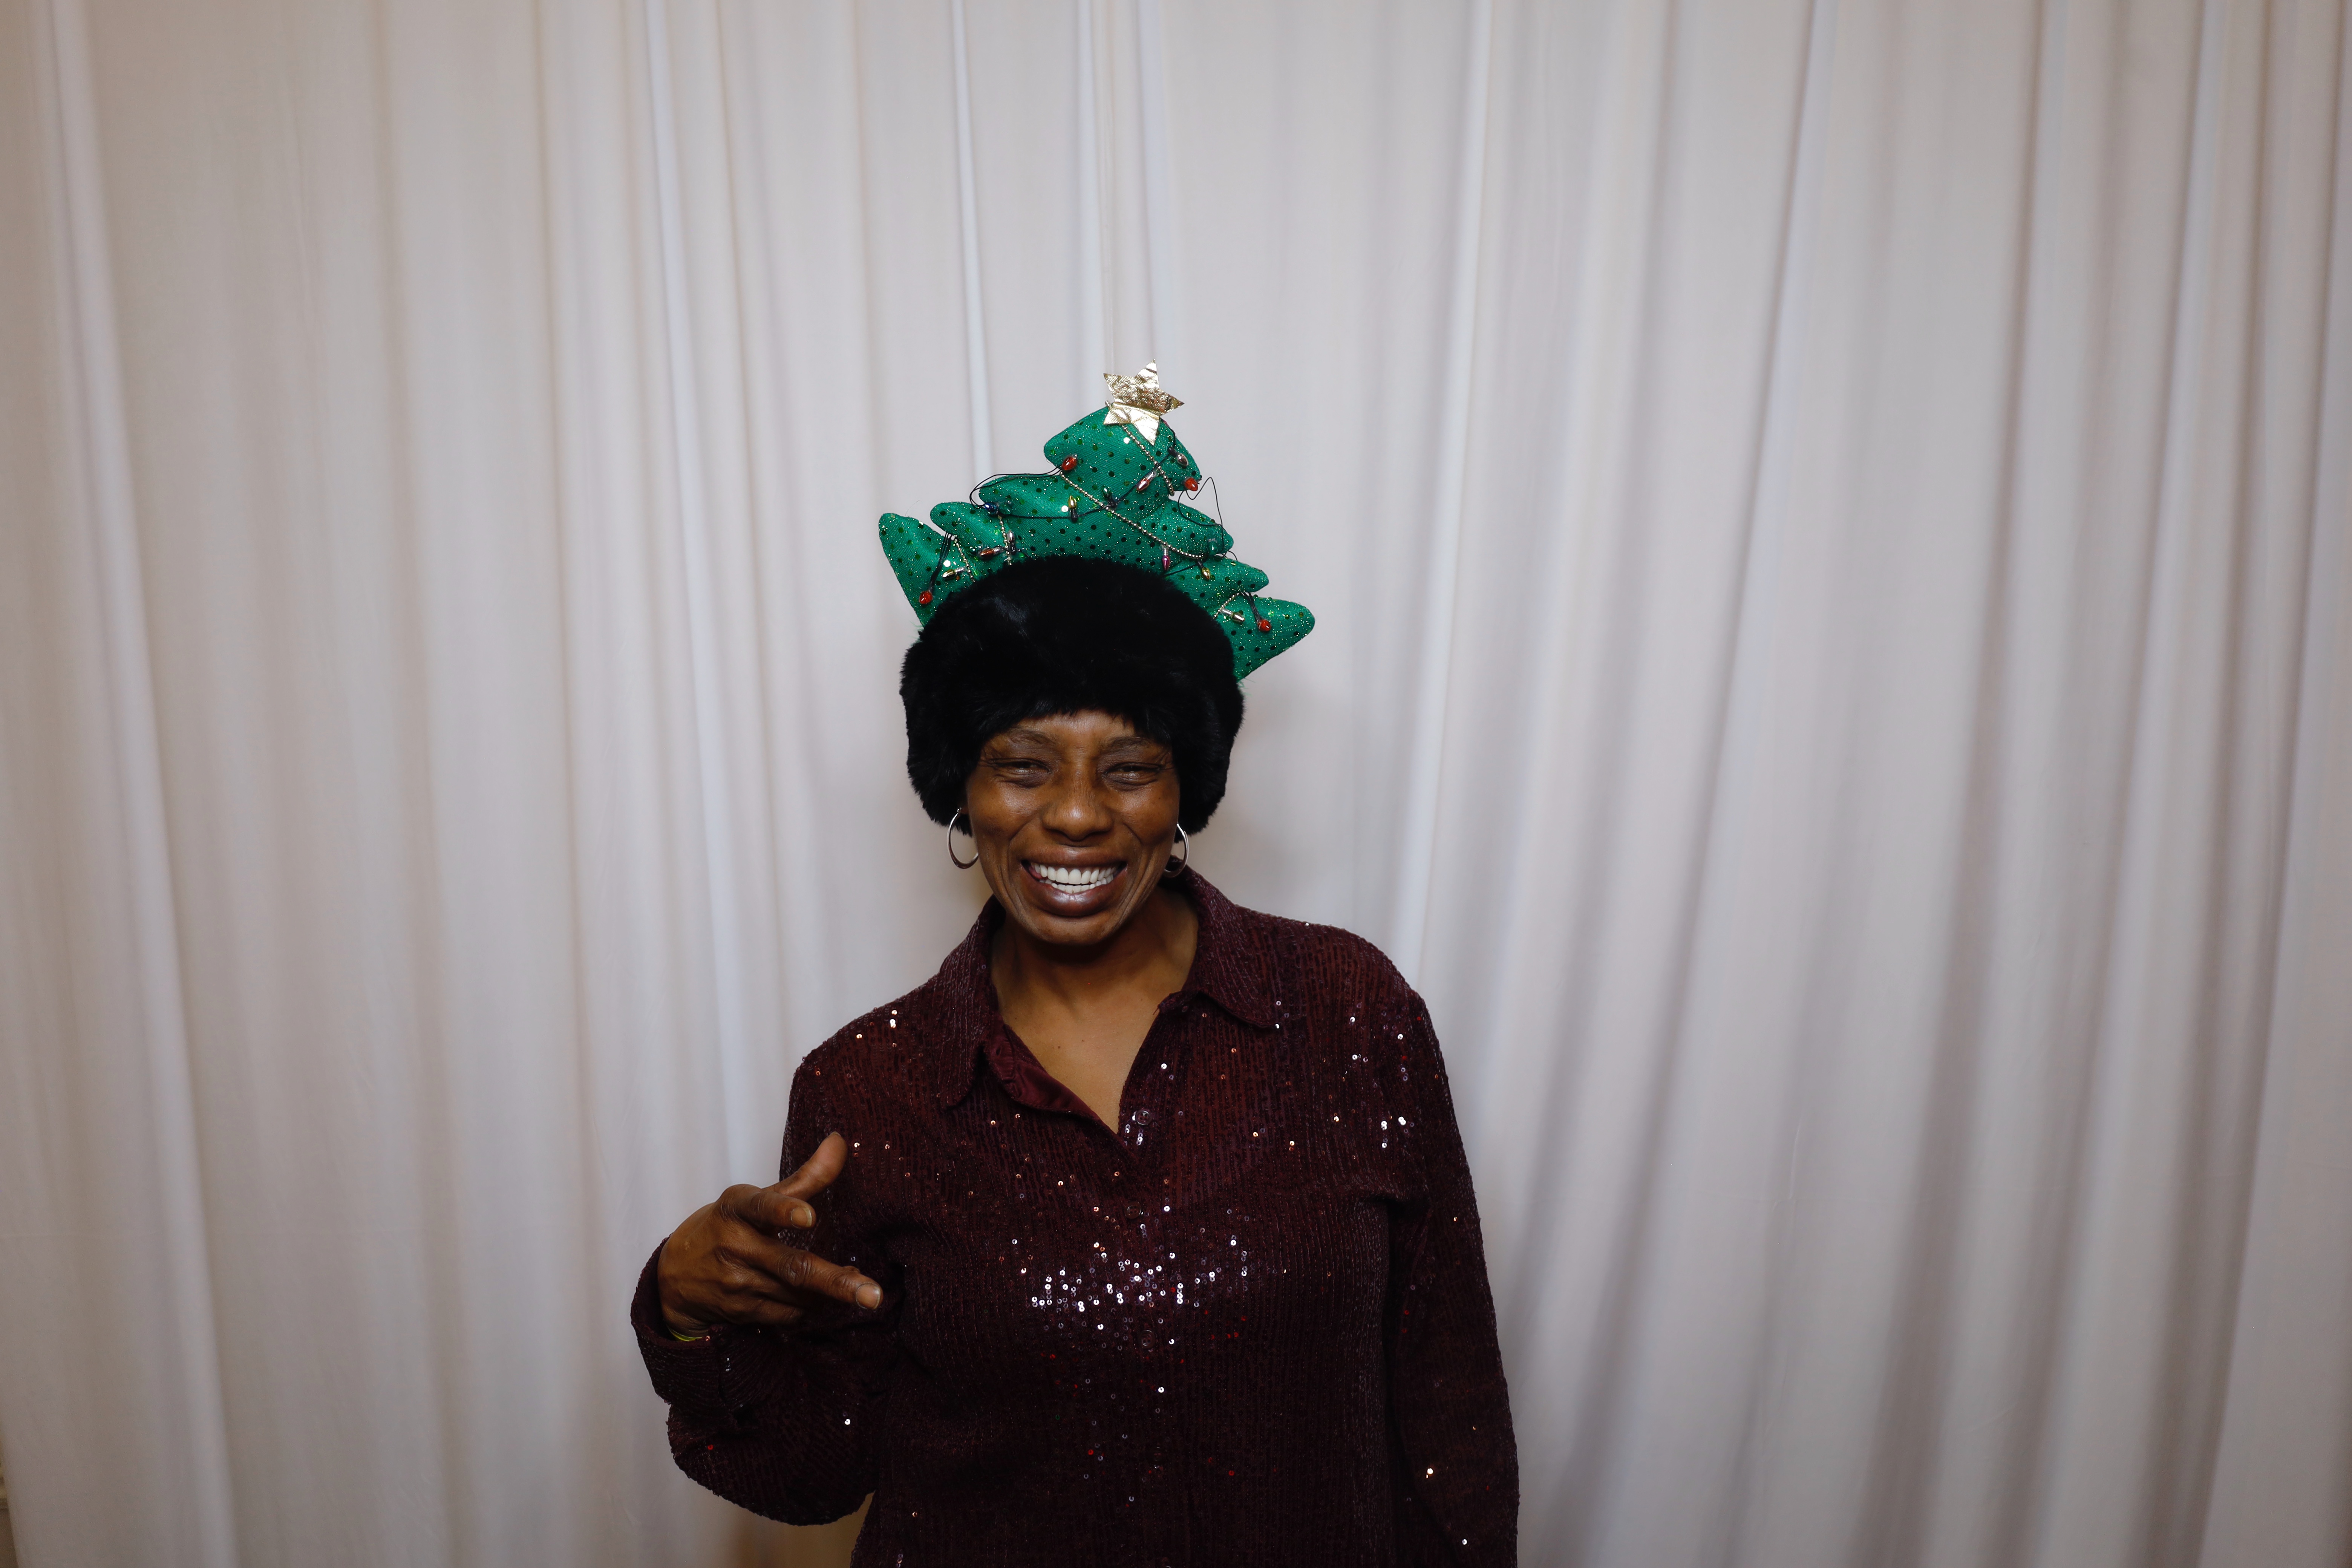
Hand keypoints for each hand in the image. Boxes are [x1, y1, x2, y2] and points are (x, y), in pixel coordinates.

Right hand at [655, 1132, 882, 1335]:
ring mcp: (737, 1284)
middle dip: (835, 1282)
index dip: (783, 1210)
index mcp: (736, 1210)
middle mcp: (735, 1247)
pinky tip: (828, 1301)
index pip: (760, 1207)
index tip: (808, 1216)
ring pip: (797, 1293)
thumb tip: (841, 1143)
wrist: (673, 1278)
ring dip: (832, 1294)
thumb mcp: (753, 1200)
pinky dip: (812, 1308)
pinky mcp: (742, 1312)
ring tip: (864, 1292)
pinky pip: (789, 1314)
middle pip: (791, 1266)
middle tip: (872, 1294)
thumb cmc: (724, 1228)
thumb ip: (802, 1179)